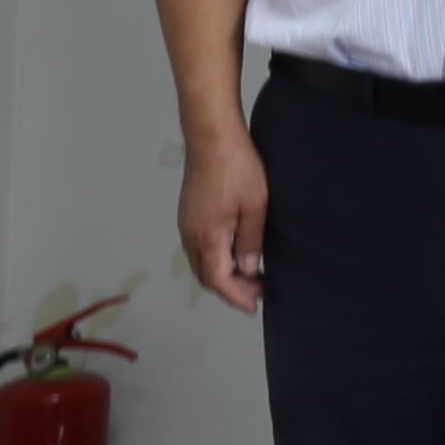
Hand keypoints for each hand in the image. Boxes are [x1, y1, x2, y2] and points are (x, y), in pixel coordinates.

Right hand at [176, 124, 267, 313]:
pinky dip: (215, 260)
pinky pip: (198, 248)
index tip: (253, 307)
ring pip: (200, 263)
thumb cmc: (238, 170)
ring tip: (249, 277)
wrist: (211, 138)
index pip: (218, 280)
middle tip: (257, 293)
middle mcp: (190, 236)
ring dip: (222, 275)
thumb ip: (250, 241)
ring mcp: (186, 224)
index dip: (236, 296)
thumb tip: (248, 271)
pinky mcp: (188, 214)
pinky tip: (233, 255)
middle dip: (230, 289)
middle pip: (205, 275)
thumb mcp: (255, 206)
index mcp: (208, 237)